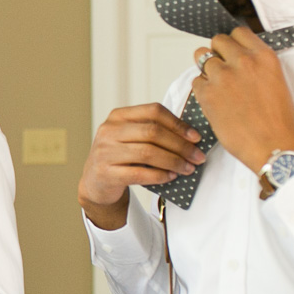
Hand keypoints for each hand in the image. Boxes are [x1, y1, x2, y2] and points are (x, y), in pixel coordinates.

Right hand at [79, 103, 205, 229]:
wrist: (96, 182)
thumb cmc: (121, 157)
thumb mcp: (130, 137)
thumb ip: (152, 131)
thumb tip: (191, 136)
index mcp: (118, 116)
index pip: (153, 111)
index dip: (178, 123)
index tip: (196, 137)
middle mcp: (108, 130)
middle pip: (152, 132)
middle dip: (180, 145)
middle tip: (198, 157)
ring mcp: (105, 152)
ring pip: (147, 153)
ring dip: (174, 161)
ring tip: (188, 168)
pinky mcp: (106, 173)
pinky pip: (139, 174)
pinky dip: (159, 176)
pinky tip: (171, 177)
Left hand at [192, 28, 293, 173]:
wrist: (275, 147)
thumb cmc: (279, 121)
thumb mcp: (276, 81)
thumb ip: (256, 66)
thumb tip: (237, 59)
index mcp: (264, 56)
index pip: (238, 32)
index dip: (233, 43)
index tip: (232, 53)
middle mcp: (243, 61)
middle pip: (217, 41)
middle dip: (217, 53)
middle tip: (223, 70)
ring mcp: (223, 76)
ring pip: (201, 57)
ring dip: (207, 69)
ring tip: (218, 86)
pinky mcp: (207, 93)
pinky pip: (196, 81)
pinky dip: (202, 90)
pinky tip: (215, 102)